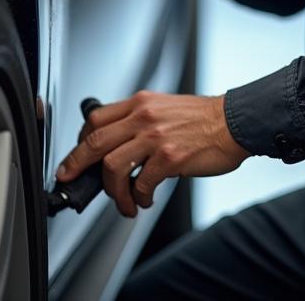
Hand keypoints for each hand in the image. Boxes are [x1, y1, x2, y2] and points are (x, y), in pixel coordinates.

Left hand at [55, 91, 250, 217]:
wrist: (232, 122)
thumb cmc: (199, 118)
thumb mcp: (161, 107)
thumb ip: (136, 120)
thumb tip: (112, 146)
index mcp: (139, 102)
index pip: (95, 119)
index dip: (78, 143)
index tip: (72, 159)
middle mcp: (143, 116)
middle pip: (96, 142)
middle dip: (78, 166)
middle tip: (72, 180)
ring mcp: (156, 137)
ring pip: (113, 167)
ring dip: (114, 192)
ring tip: (124, 202)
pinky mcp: (171, 157)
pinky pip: (142, 183)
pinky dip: (139, 197)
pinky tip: (145, 200)